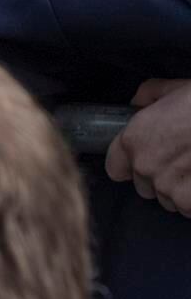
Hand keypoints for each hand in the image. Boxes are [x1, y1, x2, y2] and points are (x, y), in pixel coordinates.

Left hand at [107, 78, 190, 214]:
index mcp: (133, 141)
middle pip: (144, 186)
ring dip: (179, 190)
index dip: (129, 165)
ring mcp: (170, 188)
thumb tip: (139, 102)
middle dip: (159, 177)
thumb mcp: (171, 88)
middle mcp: (146, 167)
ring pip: (168, 200)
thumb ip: (147, 96)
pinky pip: (189, 209)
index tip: (144, 159)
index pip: (115, 169)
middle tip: (179, 162)